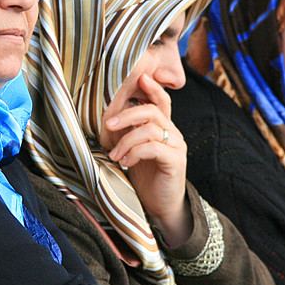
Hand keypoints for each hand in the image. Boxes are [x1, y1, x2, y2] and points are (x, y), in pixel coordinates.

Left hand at [105, 73, 192, 245]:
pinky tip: (126, 162)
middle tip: (108, 124)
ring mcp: (176, 146)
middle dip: (128, 114)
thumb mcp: (133, 150)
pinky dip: (135, 152)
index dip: (152, 87)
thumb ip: (127, 133)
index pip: (162, 100)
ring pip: (151, 129)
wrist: (160, 206)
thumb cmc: (145, 177)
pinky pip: (153, 147)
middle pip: (153, 111)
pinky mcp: (175, 161)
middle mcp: (174, 133)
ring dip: (127, 140)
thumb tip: (107, 117)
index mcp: (164, 128)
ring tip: (115, 155)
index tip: (139, 78)